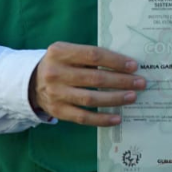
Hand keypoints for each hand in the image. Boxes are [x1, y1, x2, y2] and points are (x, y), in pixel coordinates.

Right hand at [29, 42, 145, 125]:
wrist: (31, 83)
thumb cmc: (59, 64)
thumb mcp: (68, 52)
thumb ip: (89, 56)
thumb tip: (124, 65)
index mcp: (60, 52)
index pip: (93, 55)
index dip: (115, 61)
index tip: (133, 65)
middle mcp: (55, 73)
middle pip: (95, 78)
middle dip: (121, 81)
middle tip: (140, 83)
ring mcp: (55, 94)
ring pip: (90, 99)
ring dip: (115, 98)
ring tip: (132, 97)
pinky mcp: (57, 111)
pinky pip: (83, 117)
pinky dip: (101, 119)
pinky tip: (117, 117)